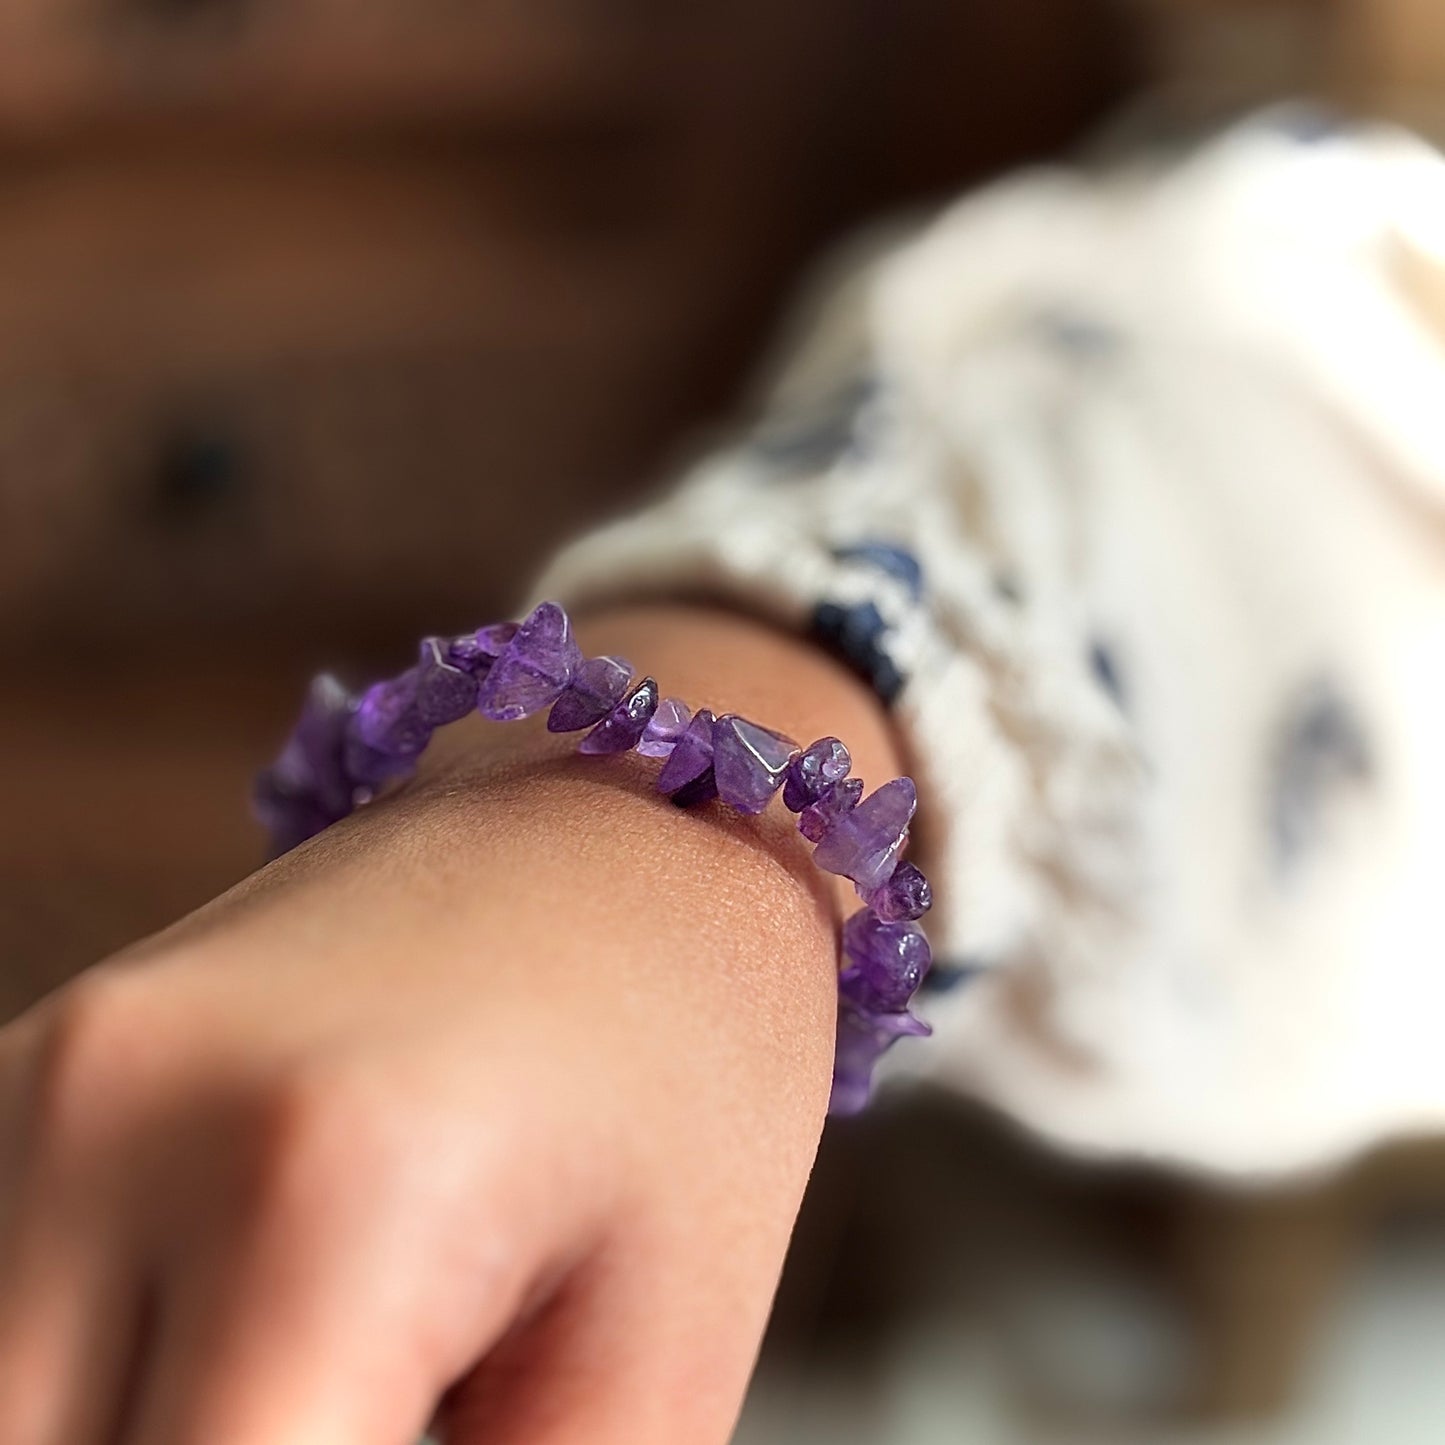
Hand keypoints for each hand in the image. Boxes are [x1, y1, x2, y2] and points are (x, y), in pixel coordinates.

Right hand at [0, 606, 898, 1444]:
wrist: (631, 812)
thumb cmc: (687, 1060)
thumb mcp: (648, 1361)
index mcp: (319, 1192)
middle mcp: (108, 1118)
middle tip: (408, 1406)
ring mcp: (33, 1083)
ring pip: (10, 1400)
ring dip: (150, 1427)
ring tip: (344, 1377)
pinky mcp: (22, 1074)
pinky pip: (7, 1319)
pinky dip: (107, 1383)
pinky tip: (250, 1352)